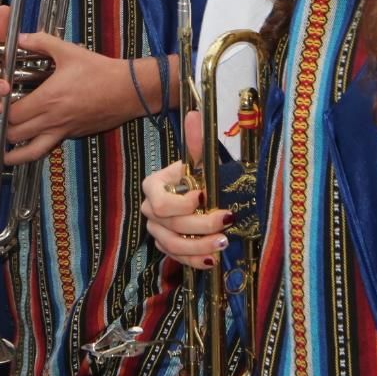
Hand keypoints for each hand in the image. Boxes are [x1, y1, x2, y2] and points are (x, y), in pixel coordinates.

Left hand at [0, 29, 143, 163]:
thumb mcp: (68, 51)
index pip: (11, 115)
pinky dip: (35, 150)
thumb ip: (40, 42)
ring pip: (31, 153)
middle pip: (15, 135)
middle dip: (1, 131)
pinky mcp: (72, 136)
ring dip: (14, 153)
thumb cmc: (99, 70)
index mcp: (47, 99)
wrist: (128, 90)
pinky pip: (48, 148)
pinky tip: (29, 147)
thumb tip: (20, 37)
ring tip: (2, 153)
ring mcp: (63, 131)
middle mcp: (52, 120)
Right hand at [140, 111, 229, 269]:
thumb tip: (195, 114)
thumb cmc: (197, 178)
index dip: (180, 204)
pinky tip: (212, 259)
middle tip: (226, 220)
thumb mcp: (199, 160)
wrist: (197, 195)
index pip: (158, 201)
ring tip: (223, 242)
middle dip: (200, 224)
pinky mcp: (168, 246)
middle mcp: (150, 210)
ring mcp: (158, 230)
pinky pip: (177, 258)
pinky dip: (195, 261)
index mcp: (154, 186)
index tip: (204, 196)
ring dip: (199, 246)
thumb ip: (196, 141)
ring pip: (173, 245)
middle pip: (171, 225)